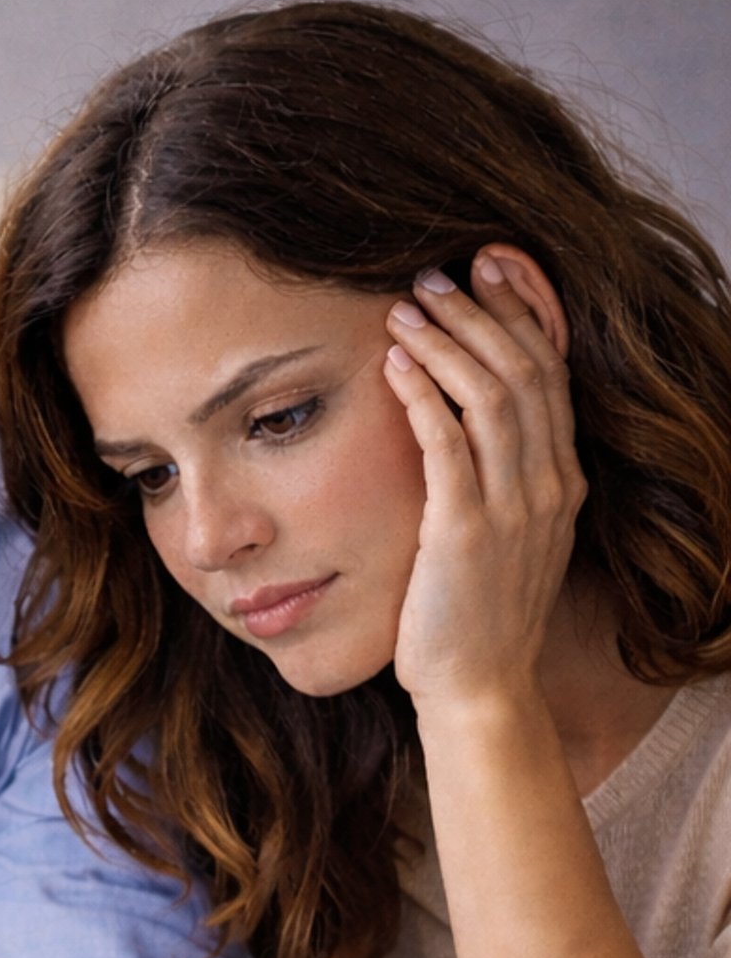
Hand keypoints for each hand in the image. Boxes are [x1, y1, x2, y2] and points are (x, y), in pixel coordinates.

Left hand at [383, 249, 586, 718]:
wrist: (478, 689)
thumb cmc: (475, 615)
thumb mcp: (506, 535)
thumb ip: (502, 478)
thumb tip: (466, 419)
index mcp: (562, 480)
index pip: (552, 371)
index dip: (524, 310)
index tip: (490, 268)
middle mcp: (547, 486)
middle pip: (526, 368)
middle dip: (481, 311)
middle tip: (434, 275)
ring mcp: (512, 509)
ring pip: (492, 395)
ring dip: (447, 342)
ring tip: (404, 309)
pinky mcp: (464, 533)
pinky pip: (447, 444)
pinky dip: (422, 395)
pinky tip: (394, 366)